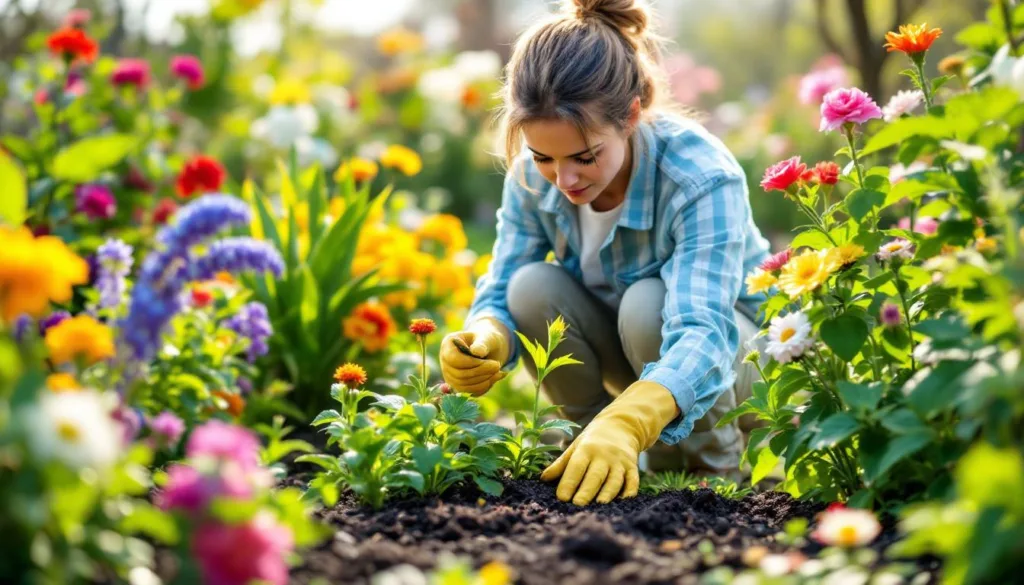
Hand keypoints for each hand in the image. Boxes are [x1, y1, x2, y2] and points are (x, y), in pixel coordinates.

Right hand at [439, 318, 509, 394]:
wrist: (488, 349)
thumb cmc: (485, 340)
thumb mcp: (486, 338)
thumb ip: (482, 343)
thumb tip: (477, 351)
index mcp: (448, 345)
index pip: (453, 359)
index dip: (472, 363)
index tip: (493, 362)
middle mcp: (445, 362)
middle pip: (459, 374)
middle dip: (481, 372)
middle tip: (498, 366)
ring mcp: (449, 375)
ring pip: (464, 385)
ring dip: (484, 381)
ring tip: (499, 372)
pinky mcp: (457, 386)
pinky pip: (469, 391)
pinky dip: (484, 386)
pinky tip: (496, 377)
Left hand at [540, 381, 678, 504]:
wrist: (620, 427)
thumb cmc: (592, 442)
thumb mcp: (575, 447)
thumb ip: (560, 465)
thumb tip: (543, 479)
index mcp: (586, 449)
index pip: (576, 466)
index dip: (569, 482)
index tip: (561, 497)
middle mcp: (604, 455)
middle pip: (595, 475)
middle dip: (587, 490)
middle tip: (577, 505)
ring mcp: (620, 461)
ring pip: (614, 480)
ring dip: (607, 493)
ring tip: (598, 505)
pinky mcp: (632, 467)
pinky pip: (632, 481)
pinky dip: (629, 491)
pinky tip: (622, 502)